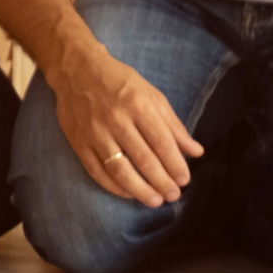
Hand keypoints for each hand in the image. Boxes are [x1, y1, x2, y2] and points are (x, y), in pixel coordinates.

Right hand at [54, 48, 203, 206]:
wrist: (76, 70)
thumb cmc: (120, 82)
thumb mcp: (152, 95)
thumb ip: (173, 125)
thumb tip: (196, 152)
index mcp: (138, 105)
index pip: (162, 142)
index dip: (175, 164)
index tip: (184, 180)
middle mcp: (116, 119)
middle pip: (143, 159)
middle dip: (162, 182)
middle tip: (173, 195)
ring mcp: (94, 132)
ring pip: (120, 169)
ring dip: (140, 190)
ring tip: (154, 201)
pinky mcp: (78, 141)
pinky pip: (97, 171)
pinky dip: (114, 186)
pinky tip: (128, 193)